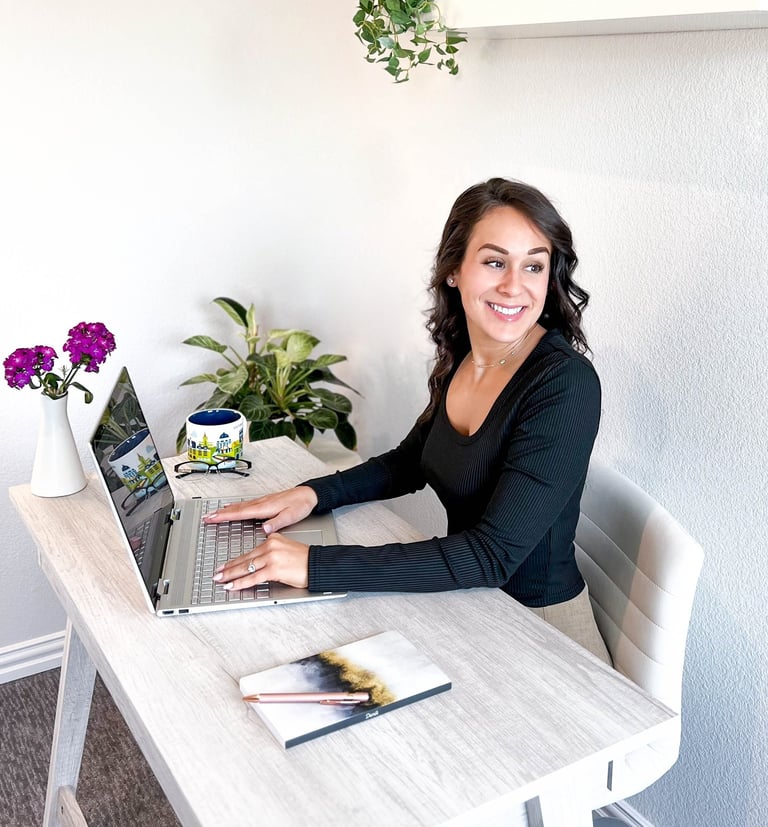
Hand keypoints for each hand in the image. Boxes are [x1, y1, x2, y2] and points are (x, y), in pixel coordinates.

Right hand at [202, 485, 317, 534]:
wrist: (308, 494)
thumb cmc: (301, 504)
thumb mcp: (291, 516)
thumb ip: (277, 522)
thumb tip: (265, 529)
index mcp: (265, 508)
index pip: (241, 513)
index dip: (225, 516)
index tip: (212, 518)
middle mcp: (261, 503)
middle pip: (236, 509)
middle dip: (220, 513)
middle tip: (206, 517)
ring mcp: (262, 501)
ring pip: (240, 506)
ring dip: (226, 510)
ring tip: (214, 513)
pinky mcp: (265, 502)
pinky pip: (245, 505)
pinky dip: (235, 507)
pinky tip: (232, 508)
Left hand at [212, 533, 309, 589]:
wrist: (317, 564)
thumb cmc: (305, 560)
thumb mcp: (285, 550)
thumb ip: (271, 553)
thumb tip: (257, 564)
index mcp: (272, 539)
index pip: (250, 551)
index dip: (236, 560)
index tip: (226, 565)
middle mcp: (270, 546)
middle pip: (245, 559)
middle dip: (228, 568)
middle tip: (217, 573)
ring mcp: (271, 557)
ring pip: (246, 567)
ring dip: (231, 575)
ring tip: (220, 580)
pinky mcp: (274, 569)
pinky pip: (253, 577)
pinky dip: (241, 583)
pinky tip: (233, 586)